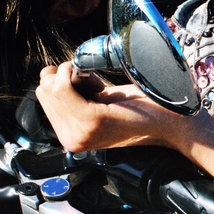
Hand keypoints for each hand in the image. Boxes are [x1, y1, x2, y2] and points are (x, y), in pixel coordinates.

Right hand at [36, 62, 178, 152]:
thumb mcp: (98, 102)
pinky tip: (101, 86)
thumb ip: (72, 96)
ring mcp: (80, 132)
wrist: (171, 119)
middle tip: (96, 88)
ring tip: (100, 90)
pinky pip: (64, 85)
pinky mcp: (92, 120)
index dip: (64, 82)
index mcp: (70, 136)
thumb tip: (47, 76)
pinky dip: (80, 74)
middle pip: (44, 89)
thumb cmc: (140, 106)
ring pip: (52, 85)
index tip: (90, 88)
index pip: (42, 95)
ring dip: (75, 75)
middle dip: (67, 78)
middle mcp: (71, 139)